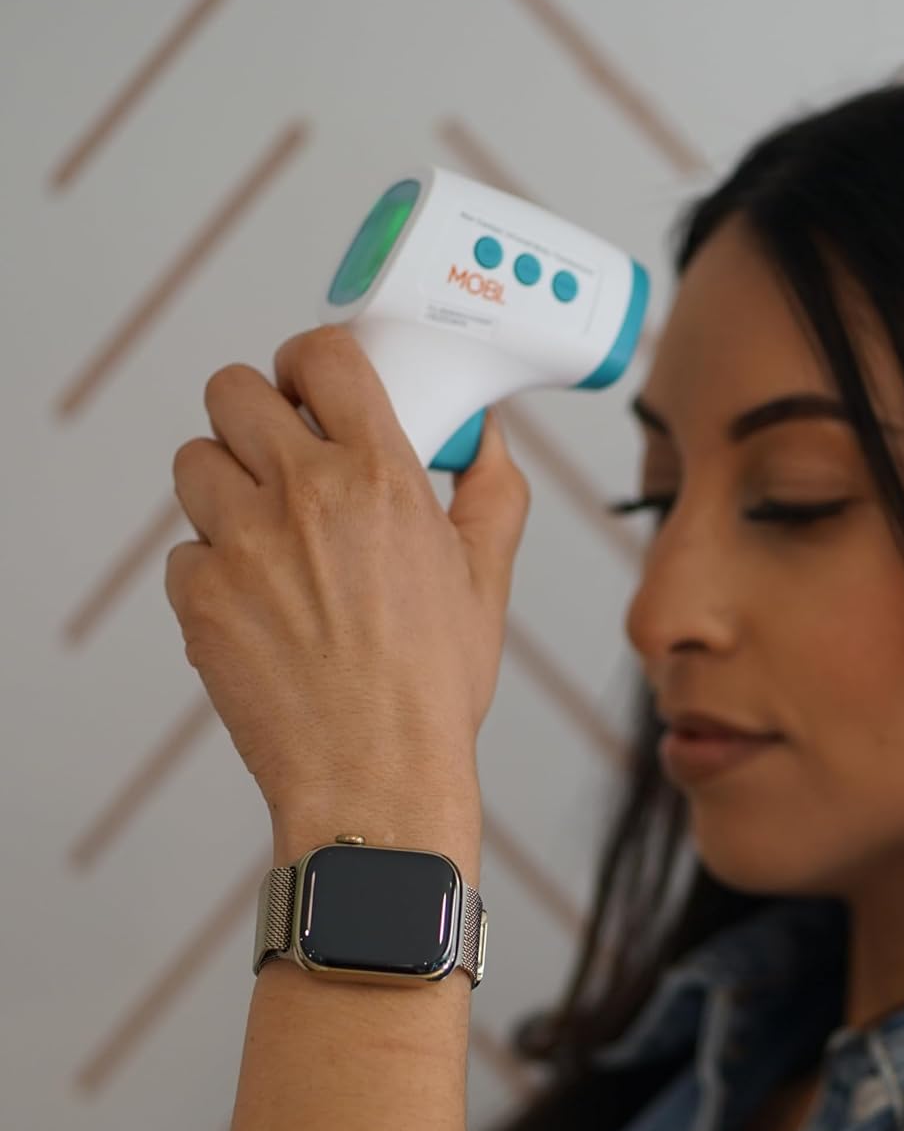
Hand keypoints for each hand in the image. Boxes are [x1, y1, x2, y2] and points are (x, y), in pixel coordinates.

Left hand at [165, 324, 530, 843]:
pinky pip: (185, 549)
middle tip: (283, 453)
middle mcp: (302, 495)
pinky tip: (261, 604)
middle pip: (232, 390)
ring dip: (228, 485)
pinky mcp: (197, 596)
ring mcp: (240, 544)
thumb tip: (487, 435)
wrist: (374, 774)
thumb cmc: (433, 687)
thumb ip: (492, 490)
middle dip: (257, 412)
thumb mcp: (487, 580)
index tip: (316, 383)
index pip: (323, 356)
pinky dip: (215, 567)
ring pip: (196, 462)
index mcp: (380, 478)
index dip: (313, 360)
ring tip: (269, 534)